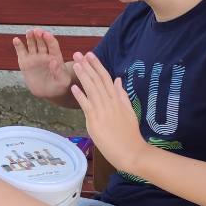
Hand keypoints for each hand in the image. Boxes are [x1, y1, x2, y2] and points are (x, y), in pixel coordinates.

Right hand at [13, 29, 71, 99]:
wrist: (47, 93)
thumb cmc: (58, 86)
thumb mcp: (62, 81)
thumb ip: (59, 72)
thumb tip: (54, 61)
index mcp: (55, 57)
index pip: (52, 45)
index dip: (49, 39)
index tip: (46, 34)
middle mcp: (44, 54)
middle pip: (42, 42)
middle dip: (39, 36)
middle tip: (37, 31)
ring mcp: (34, 57)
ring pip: (32, 44)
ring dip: (30, 38)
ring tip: (29, 32)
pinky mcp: (25, 62)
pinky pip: (21, 52)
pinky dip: (18, 45)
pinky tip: (16, 40)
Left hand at [70, 52, 145, 173]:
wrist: (131, 152)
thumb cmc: (130, 135)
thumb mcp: (129, 111)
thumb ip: (122, 95)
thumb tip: (118, 80)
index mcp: (118, 100)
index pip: (107, 78)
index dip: (98, 66)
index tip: (90, 55)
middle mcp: (110, 103)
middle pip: (98, 81)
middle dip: (88, 66)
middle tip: (78, 54)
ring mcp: (103, 112)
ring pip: (92, 90)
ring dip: (83, 76)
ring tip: (76, 64)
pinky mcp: (96, 122)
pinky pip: (87, 106)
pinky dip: (80, 96)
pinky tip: (74, 87)